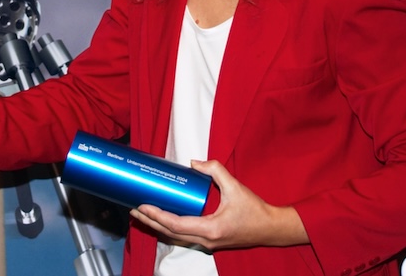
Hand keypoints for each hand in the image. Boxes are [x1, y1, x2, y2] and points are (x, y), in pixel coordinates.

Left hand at [130, 159, 308, 250]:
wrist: (271, 229)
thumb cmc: (254, 210)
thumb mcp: (235, 186)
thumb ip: (215, 170)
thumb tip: (194, 162)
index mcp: (210, 229)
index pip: (175, 224)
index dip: (156, 215)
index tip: (142, 205)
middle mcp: (206, 240)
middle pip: (170, 233)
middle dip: (150, 221)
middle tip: (133, 208)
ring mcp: (207, 243)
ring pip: (175, 238)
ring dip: (157, 227)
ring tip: (141, 214)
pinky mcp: (209, 242)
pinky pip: (183, 237)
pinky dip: (169, 229)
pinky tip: (160, 220)